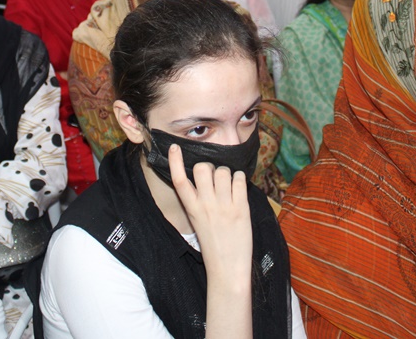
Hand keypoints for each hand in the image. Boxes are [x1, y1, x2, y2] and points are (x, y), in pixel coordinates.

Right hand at [169, 144, 251, 279]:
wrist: (227, 268)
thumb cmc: (213, 244)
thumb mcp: (197, 222)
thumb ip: (198, 200)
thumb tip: (205, 177)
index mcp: (192, 208)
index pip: (179, 180)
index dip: (175, 161)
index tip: (175, 147)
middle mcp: (206, 205)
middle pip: (203, 168)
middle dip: (210, 168)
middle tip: (215, 179)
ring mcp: (224, 206)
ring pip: (224, 171)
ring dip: (227, 174)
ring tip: (229, 187)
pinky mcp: (241, 208)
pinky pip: (240, 179)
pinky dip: (240, 180)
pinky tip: (239, 190)